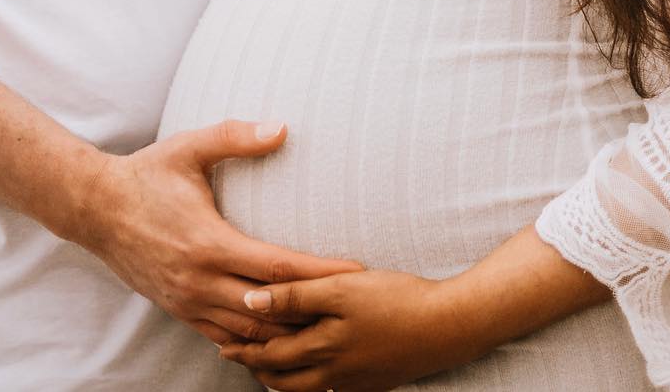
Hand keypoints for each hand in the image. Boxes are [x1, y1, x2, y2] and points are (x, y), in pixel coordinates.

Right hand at [66, 120, 363, 347]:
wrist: (96, 208)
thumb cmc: (148, 174)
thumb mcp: (190, 147)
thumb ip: (236, 136)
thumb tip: (282, 127)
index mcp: (209, 243)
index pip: (278, 269)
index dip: (320, 274)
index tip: (356, 273)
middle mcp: (201, 281)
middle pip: (270, 310)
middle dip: (312, 310)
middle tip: (354, 308)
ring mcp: (189, 302)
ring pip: (249, 334)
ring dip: (287, 333)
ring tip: (326, 327)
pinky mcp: (180, 310)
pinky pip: (224, 338)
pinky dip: (254, 343)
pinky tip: (278, 338)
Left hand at [217, 268, 479, 390]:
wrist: (446, 327)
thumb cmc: (396, 300)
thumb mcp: (343, 288)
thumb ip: (295, 295)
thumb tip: (251, 300)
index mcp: (321, 348)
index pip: (270, 355)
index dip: (244, 349)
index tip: (223, 343)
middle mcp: (332, 373)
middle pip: (283, 379)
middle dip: (256, 367)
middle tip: (236, 356)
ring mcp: (353, 383)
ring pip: (304, 390)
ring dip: (280, 378)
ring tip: (266, 366)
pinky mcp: (371, 384)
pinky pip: (329, 390)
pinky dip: (309, 382)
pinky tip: (312, 370)